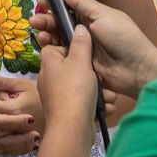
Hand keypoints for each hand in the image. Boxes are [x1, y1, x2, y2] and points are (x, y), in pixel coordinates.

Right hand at [33, 0, 156, 97]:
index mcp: (92, 16)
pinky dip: (53, 51)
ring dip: (48, 34)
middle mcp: (85, 30)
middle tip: (34, 20)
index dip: (54, 4)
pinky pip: (63, 56)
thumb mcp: (103, 16)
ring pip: (59, 39)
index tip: (41, 1)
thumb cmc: (123, 37)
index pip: (69, 7)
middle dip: (46, 20)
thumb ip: (82, 4)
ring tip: (40, 34)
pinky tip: (46, 48)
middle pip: (60, 23)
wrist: (136, 69)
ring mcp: (82, 48)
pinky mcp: (80, 64)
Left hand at [37, 24, 97, 148]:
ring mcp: (57, 96)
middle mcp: (50, 78)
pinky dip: (95, 104)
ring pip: (82, 86)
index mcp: (48, 62)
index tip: (86, 51)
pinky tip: (104, 108)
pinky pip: (83, 101)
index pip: (56, 46)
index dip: (73, 47)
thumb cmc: (74, 90)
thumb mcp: (80, 61)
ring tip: (108, 97)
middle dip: (93, 74)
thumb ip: (81, 43)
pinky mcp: (66, 110)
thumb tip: (78, 27)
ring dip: (98, 91)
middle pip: (74, 67)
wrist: (72, 129)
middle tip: (102, 79)